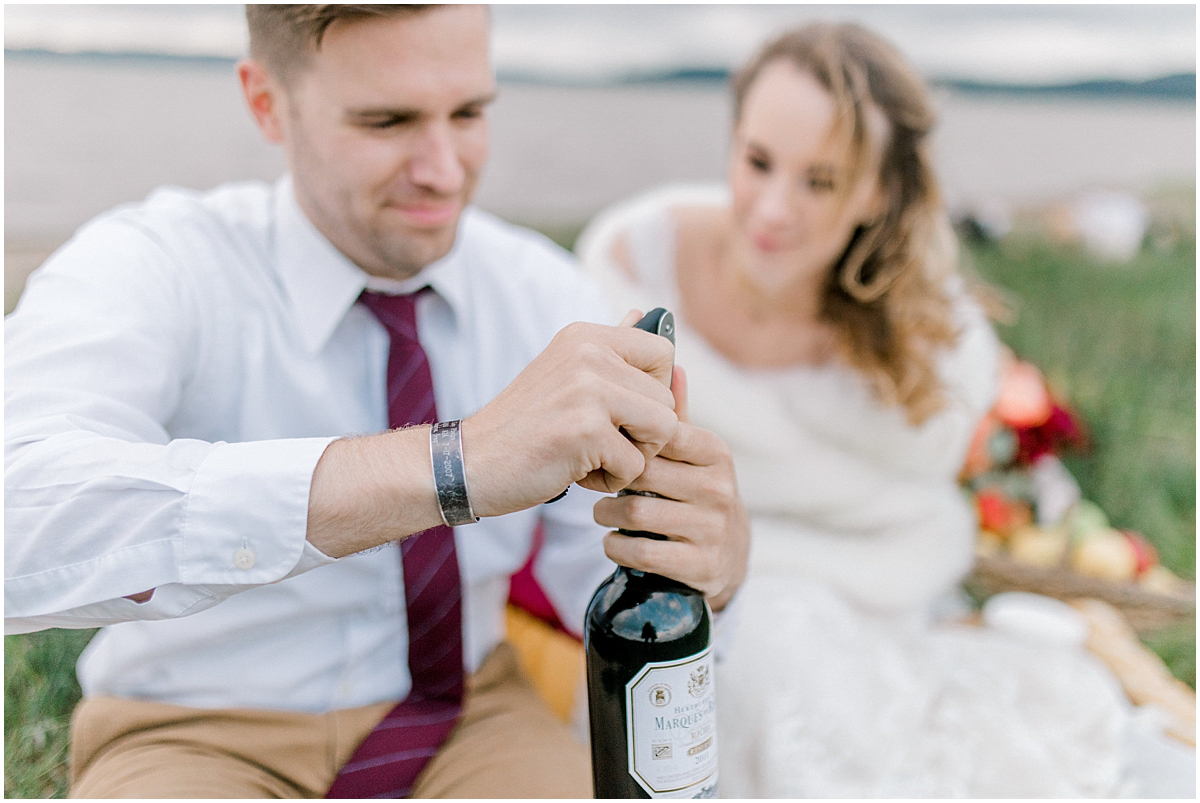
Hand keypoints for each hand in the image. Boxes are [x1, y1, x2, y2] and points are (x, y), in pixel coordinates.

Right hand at [461, 311, 677, 517]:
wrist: (470, 461)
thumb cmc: (522, 426)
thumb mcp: (564, 373)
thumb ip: (608, 350)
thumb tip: (642, 314)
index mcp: (586, 337)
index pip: (663, 353)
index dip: (655, 391)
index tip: (623, 412)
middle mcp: (589, 354)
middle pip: (667, 400)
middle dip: (644, 433)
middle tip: (599, 442)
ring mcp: (588, 390)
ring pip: (663, 430)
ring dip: (633, 456)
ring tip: (592, 456)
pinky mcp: (586, 430)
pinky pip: (636, 465)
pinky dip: (610, 480)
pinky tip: (575, 471)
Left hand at [593, 366, 748, 610]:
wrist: (726, 560)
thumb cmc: (693, 494)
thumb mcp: (691, 455)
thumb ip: (675, 414)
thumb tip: (671, 361)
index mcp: (715, 453)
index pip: (658, 434)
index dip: (624, 440)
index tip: (607, 445)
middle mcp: (719, 489)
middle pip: (641, 472)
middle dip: (612, 476)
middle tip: (596, 478)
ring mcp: (712, 528)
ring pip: (634, 511)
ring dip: (606, 513)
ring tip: (603, 509)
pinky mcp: (700, 564)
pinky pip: (638, 549)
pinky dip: (615, 544)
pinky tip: (614, 538)